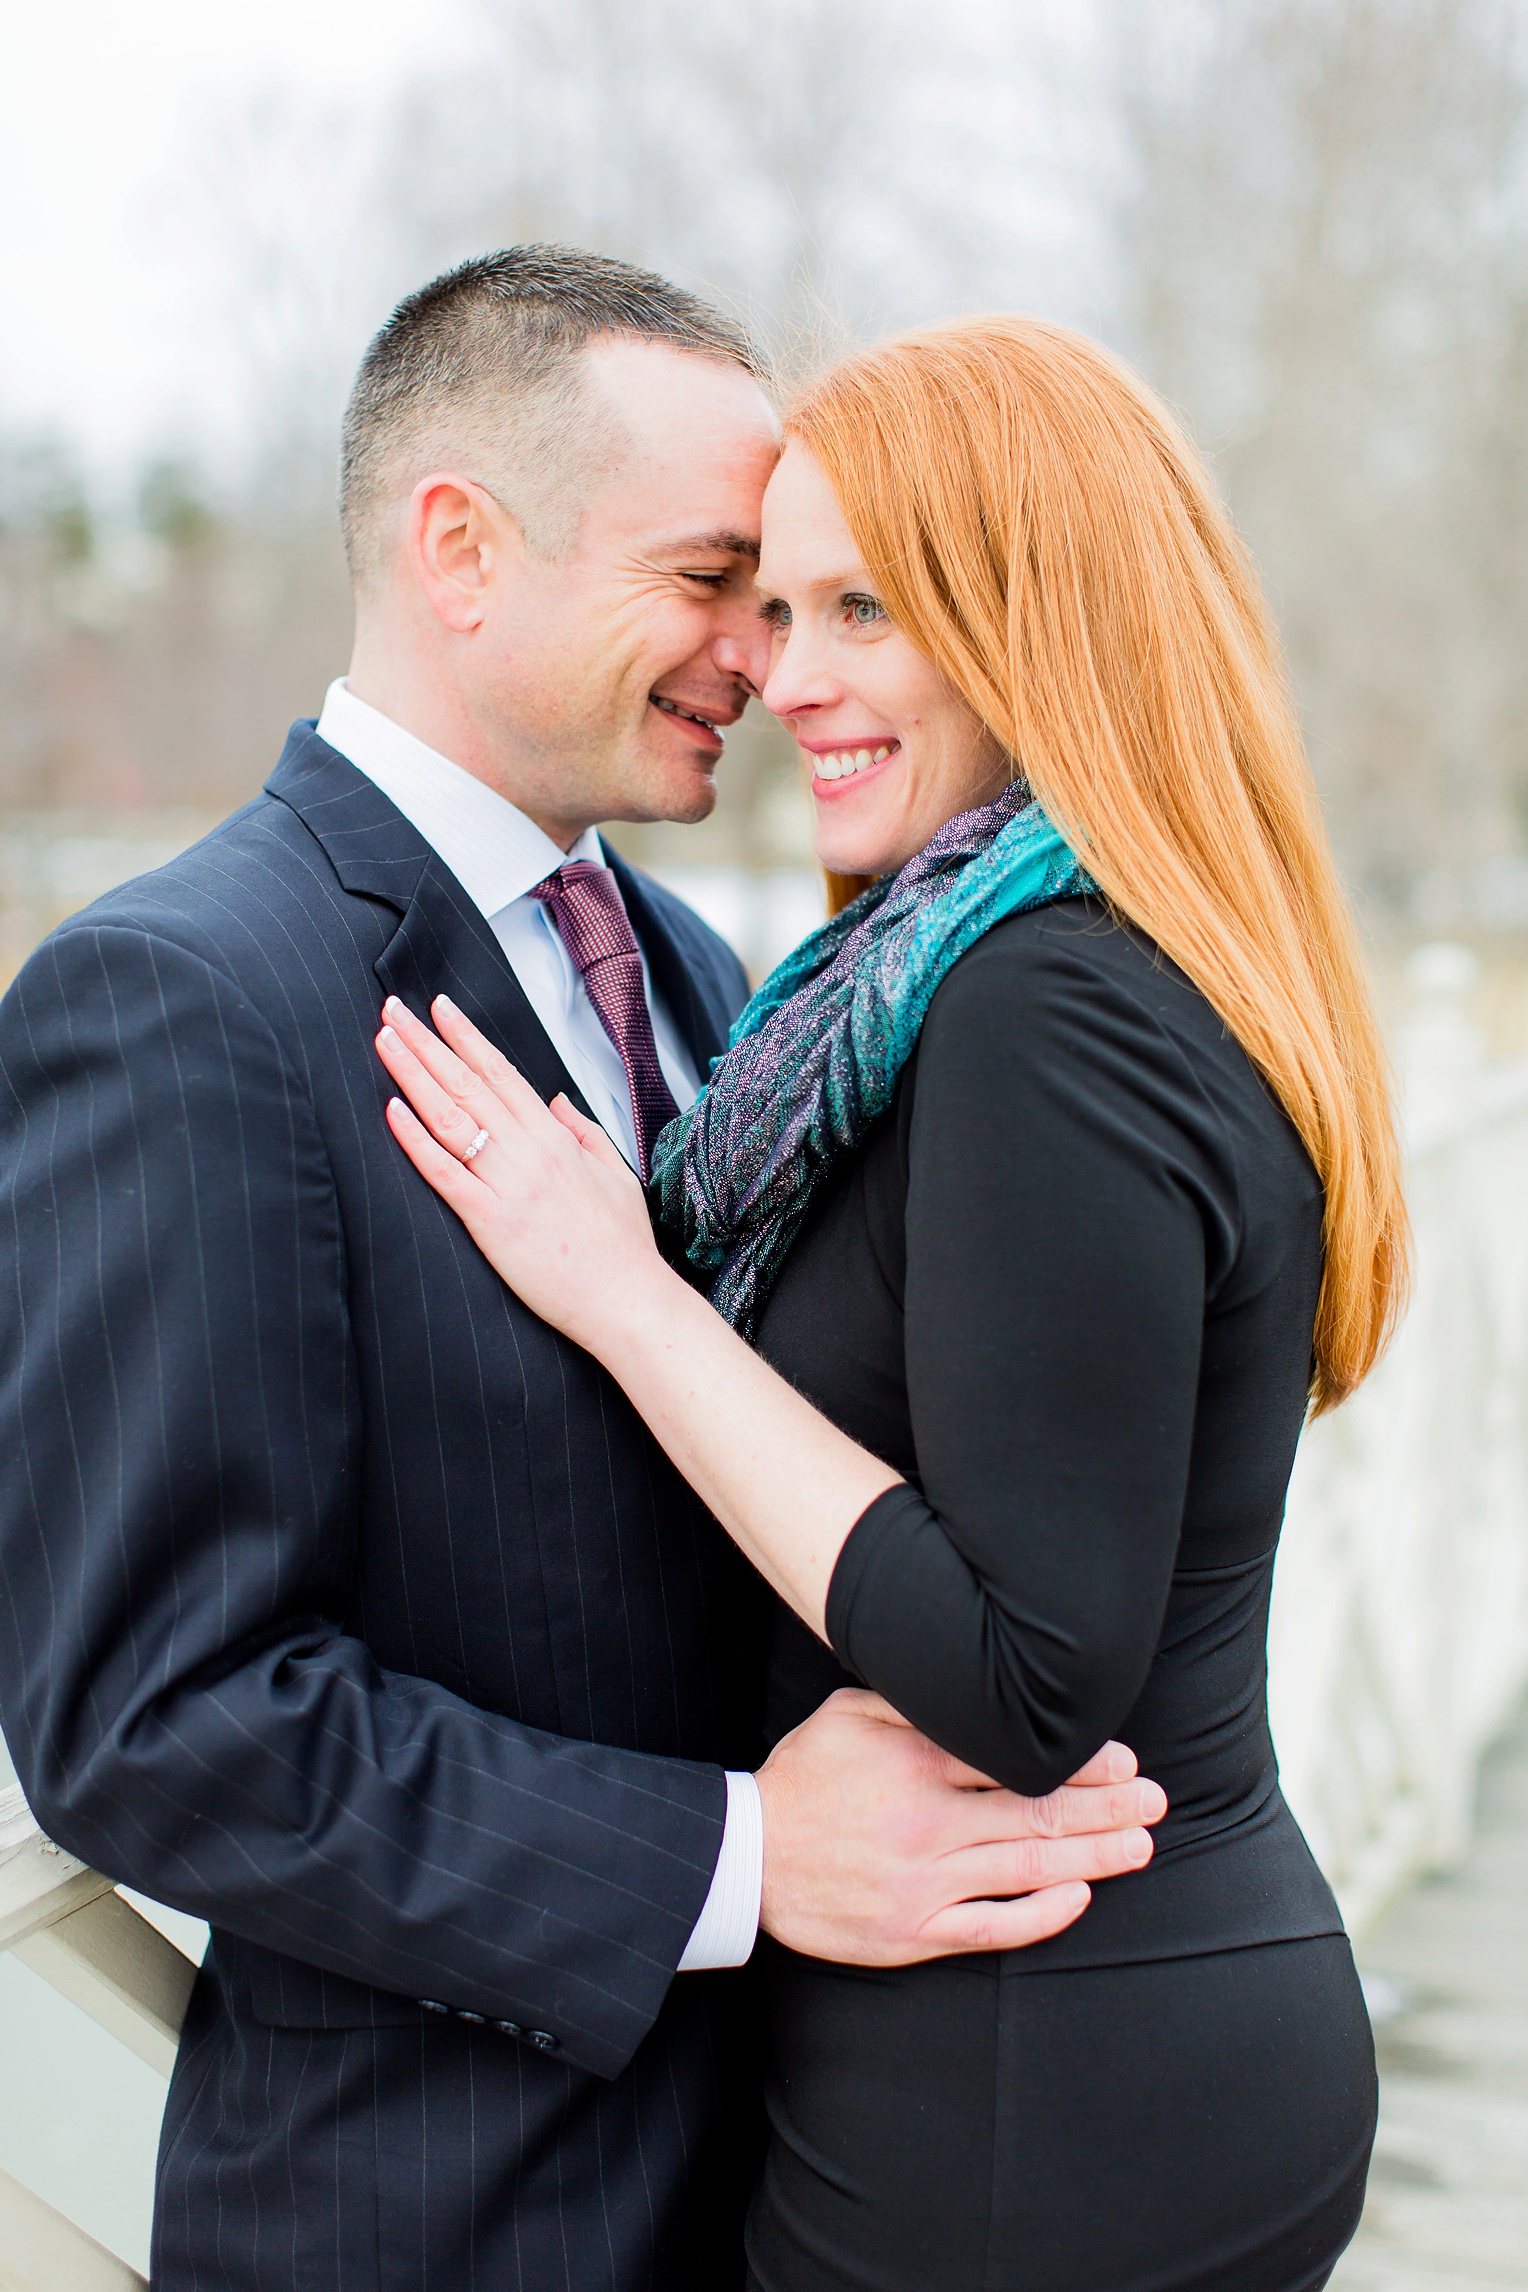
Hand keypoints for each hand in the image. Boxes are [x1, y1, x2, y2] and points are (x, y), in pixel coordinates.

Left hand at [375, 993, 673, 1354]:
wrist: (626, 1299)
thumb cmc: (622, 1245)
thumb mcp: (614, 1172)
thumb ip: (583, 1130)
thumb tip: (555, 1100)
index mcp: (555, 1138)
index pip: (501, 1072)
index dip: (466, 1036)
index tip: (440, 1007)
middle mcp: (529, 1151)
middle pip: (467, 1082)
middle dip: (425, 1041)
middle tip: (393, 1008)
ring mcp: (508, 1184)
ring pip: (450, 1116)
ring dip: (412, 1075)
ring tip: (385, 1042)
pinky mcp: (490, 1221)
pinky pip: (444, 1172)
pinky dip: (415, 1139)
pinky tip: (391, 1110)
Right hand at [756, 1688, 1165, 1961]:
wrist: (747, 1859)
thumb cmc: (806, 1777)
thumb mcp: (848, 1714)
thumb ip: (914, 1703)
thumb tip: (978, 1686)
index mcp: (913, 1765)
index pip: (1016, 1760)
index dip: (1080, 1763)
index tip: (1124, 1762)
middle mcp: (925, 1825)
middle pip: (1037, 1816)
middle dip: (1107, 1809)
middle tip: (1155, 1802)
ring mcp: (921, 1885)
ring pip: (1027, 1870)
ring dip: (1094, 1857)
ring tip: (1140, 1846)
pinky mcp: (913, 1934)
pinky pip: (993, 1929)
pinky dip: (1041, 1914)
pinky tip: (1079, 1897)